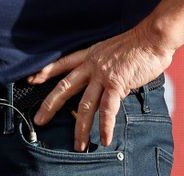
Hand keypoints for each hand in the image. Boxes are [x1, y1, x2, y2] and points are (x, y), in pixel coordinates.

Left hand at [28, 26, 173, 150]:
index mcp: (89, 56)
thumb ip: (104, 68)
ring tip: (78, 145)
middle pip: (65, 87)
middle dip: (50, 105)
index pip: (62, 63)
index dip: (46, 71)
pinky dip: (106, 126)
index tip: (31, 79)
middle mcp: (91, 65)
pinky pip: (108, 109)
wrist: (152, 38)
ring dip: (81, 127)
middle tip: (39, 120)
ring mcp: (102, 75)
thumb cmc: (137, 44)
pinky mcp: (117, 84)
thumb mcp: (112, 52)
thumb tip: (105, 85)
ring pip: (85, 105)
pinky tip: (105, 139)